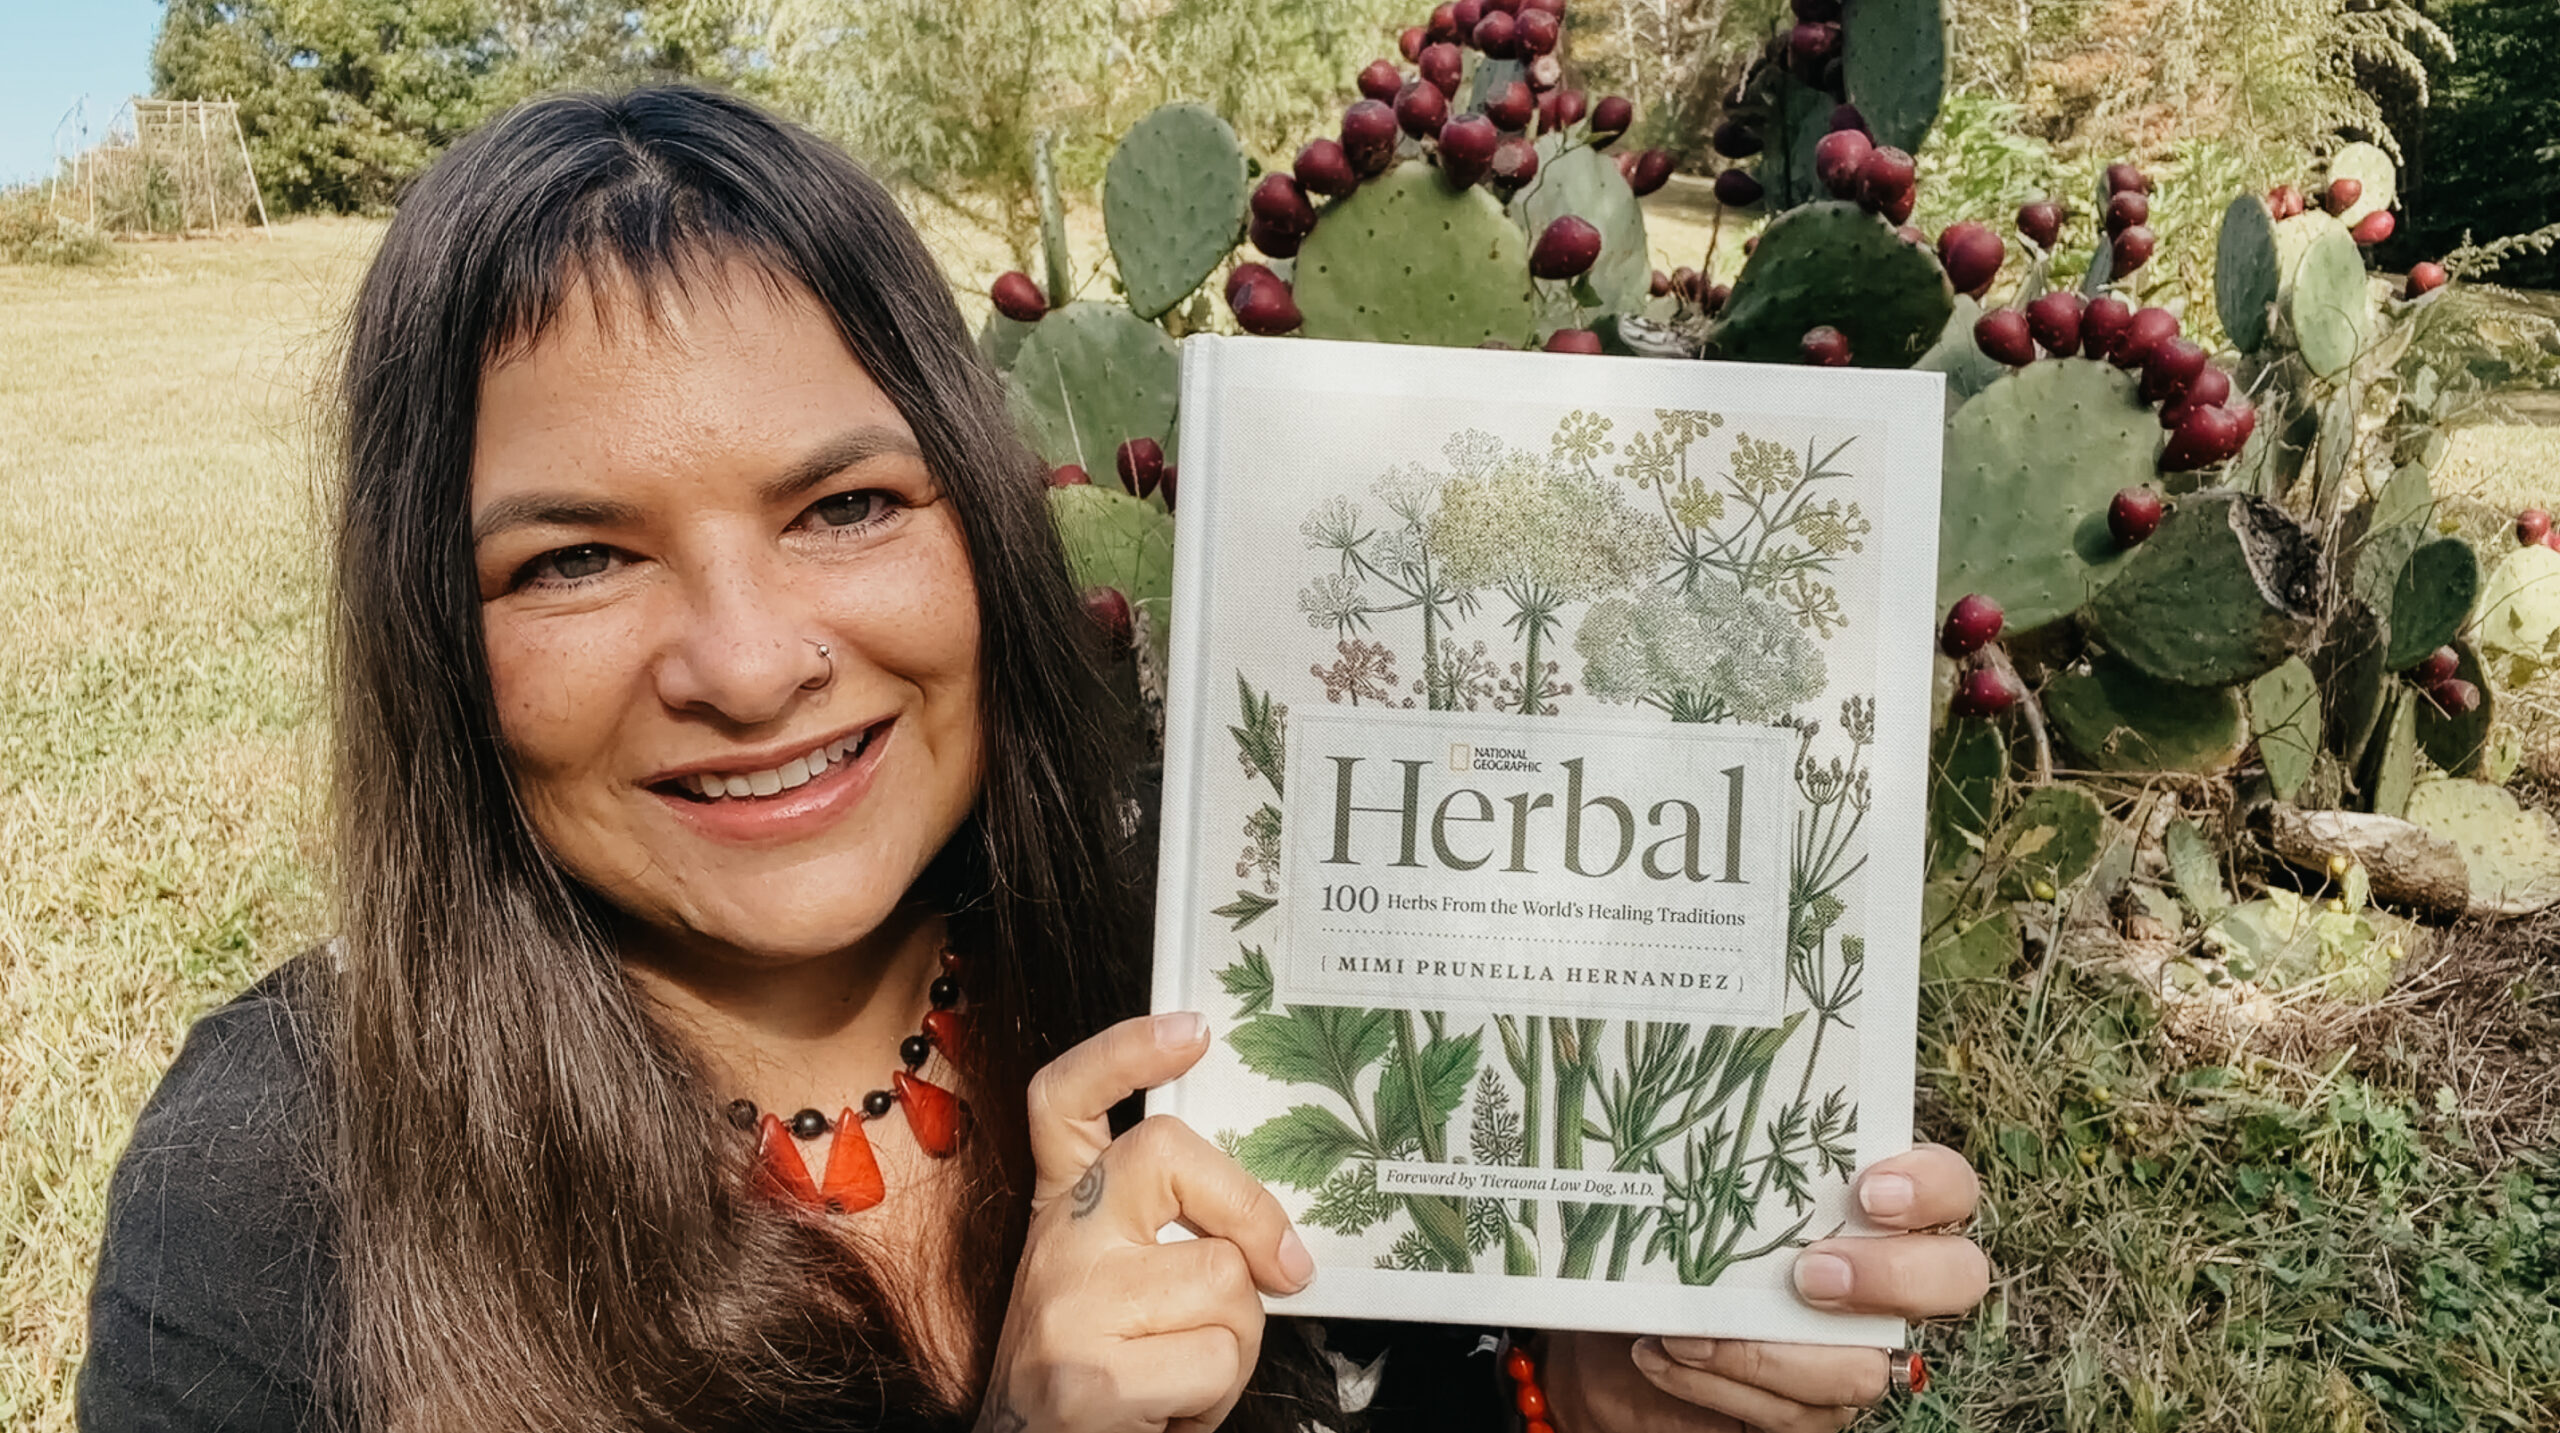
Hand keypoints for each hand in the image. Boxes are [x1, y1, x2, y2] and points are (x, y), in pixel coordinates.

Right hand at [976, 1012, 1314, 1432]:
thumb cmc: (1100, 1377)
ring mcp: (1066, 1304)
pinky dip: (1215, 1400)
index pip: (1065, 1098)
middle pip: (1169, 1156)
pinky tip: (1170, 1412)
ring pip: (1223, 1280)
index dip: (1125, 1050)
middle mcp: (1055, 1242)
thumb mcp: (1115, 1288)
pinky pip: (1215, 1360)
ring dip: (1237, 1343)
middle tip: (1283, 1268)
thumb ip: (1167, 1236)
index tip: (1194, 1030)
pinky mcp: (1088, 1376)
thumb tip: (1273, 1238)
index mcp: (1062, 1209)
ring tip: (1185, 1373)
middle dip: (1251, 1213)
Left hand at [1544, 1143, 1987, 1431]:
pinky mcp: (1812, 1408)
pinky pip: (1793, 1415)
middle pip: (1956, 1278)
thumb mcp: (1675, 1183)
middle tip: (1810, 1275)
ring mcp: (1855, 1348)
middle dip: (1893, 1277)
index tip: (1869, 1191)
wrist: (1618, 1322)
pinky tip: (1661, 1354)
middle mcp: (1883, 1276)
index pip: (1948, 1185)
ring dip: (1769, 1352)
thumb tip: (1672, 1082)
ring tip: (1688, 1329)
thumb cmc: (1661, 1234)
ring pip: (1863, 1369)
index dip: (1931, 1187)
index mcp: (1867, 1202)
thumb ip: (1703, 1145)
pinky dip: (1719, 1384)